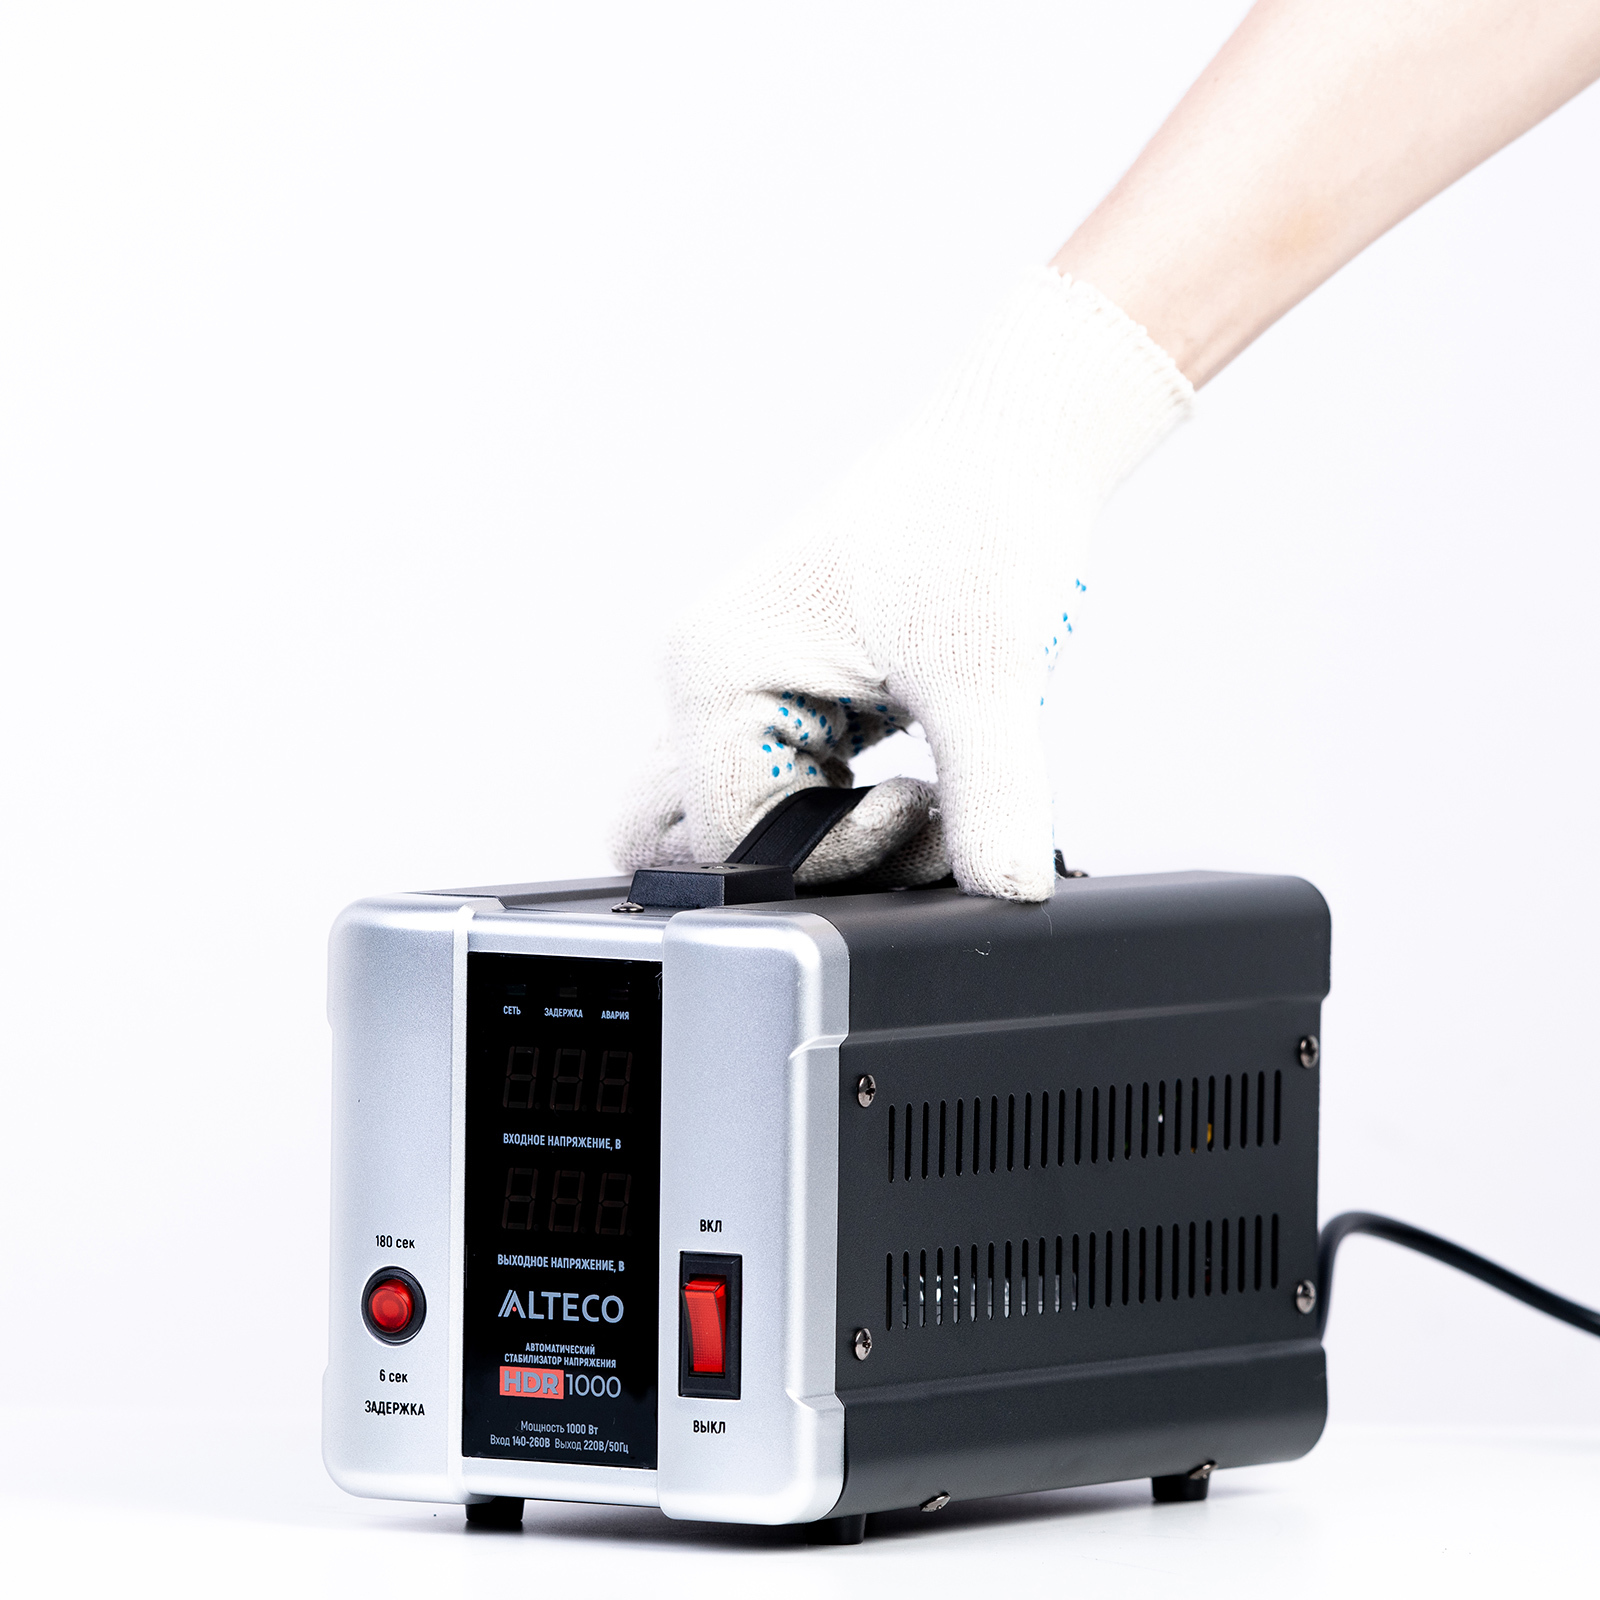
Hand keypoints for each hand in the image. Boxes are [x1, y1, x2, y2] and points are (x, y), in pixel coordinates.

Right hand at [609, 269, 1191, 900]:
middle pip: (681, 839)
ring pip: (725, 824)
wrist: (1006, 454)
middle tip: (889, 820)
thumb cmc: (976, 525)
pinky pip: (776, 794)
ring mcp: (738, 693)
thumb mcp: (986, 670)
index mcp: (716, 670)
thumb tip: (1004, 891)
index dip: (832, 852)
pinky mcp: (782, 703)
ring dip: (815, 840)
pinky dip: (834, 814)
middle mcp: (707, 684)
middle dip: (789, 864)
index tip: (921, 805)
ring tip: (916, 796)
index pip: (730, 834)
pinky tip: (910, 778)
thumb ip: (991, 793)